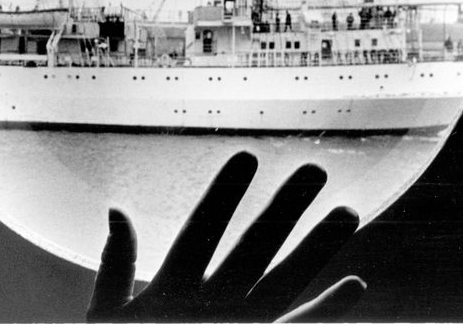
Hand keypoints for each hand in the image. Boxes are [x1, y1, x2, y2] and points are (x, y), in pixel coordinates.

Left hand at [87, 151, 363, 321]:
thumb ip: (116, 267)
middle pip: (255, 245)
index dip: (224, 193)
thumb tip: (116, 210)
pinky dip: (327, 311)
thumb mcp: (107, 315)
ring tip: (347, 212)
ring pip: (285, 280)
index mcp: (174, 284)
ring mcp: (241, 323)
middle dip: (285, 209)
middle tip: (314, 169)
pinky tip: (354, 286)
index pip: (204, 229)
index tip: (248, 156)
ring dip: (316, 250)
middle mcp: (214, 299)